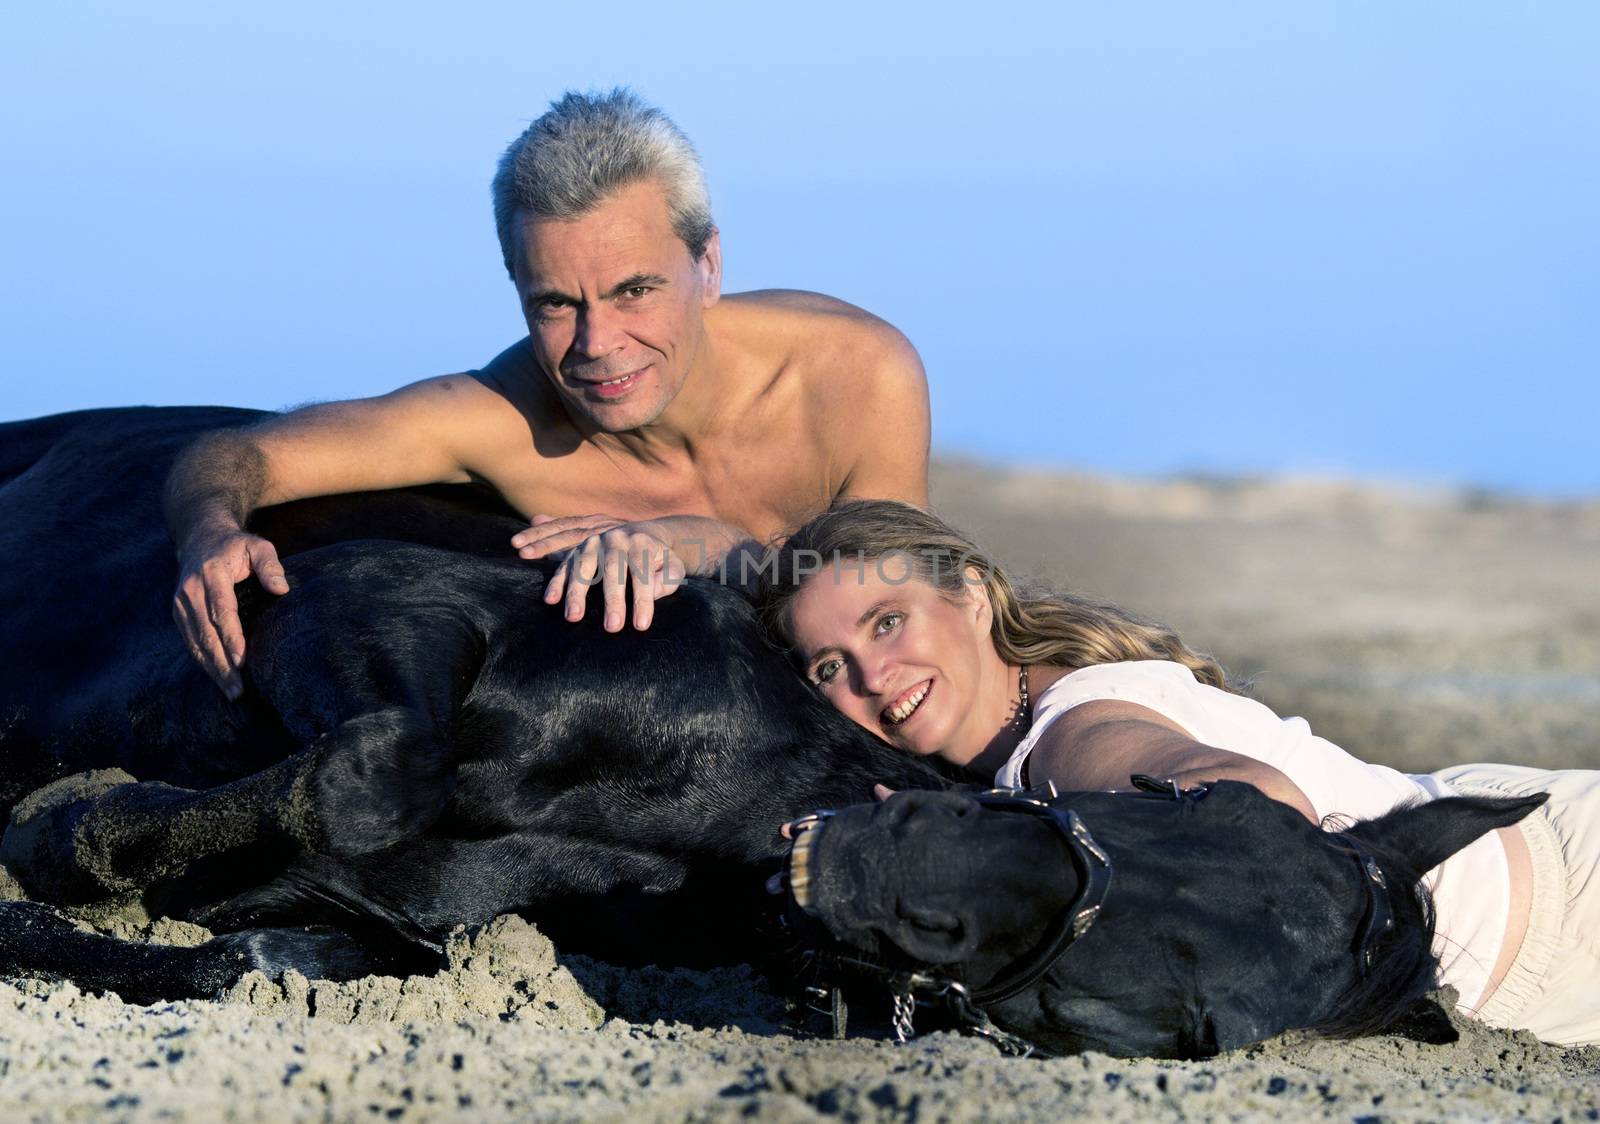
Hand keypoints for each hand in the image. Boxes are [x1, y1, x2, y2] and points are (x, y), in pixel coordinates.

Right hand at [172, 527, 288, 698]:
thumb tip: (281, 589)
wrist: (199, 539)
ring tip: (231, 691)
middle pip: (207, 634)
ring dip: (213, 669)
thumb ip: (271, 566)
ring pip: (196, 642)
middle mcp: (190, 591)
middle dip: (222, 664)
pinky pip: (191, 641)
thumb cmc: (236, 546)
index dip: (231, 638)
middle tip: (238, 689)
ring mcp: (181, 604)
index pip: (222, 611)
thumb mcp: (258, 546)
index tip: (242, 660)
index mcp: (211, 574)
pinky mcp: (178, 613)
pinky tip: (218, 677)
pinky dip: (204, 661)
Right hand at [511, 514, 686, 630]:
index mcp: (641, 542)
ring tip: (574, 617)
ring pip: (583, 567)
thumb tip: (654, 593)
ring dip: (577, 592)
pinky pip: (564, 566)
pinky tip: (551, 600)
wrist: (641, 534)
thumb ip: (668, 578)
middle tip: (612, 628)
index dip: (642, 600)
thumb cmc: (658, 559)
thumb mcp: (672, 566)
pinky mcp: (577, 551)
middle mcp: (615, 539)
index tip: (641, 625)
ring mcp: (593, 544)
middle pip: (613, 570)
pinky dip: (556, 583)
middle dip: (612, 600)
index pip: (643, 573)